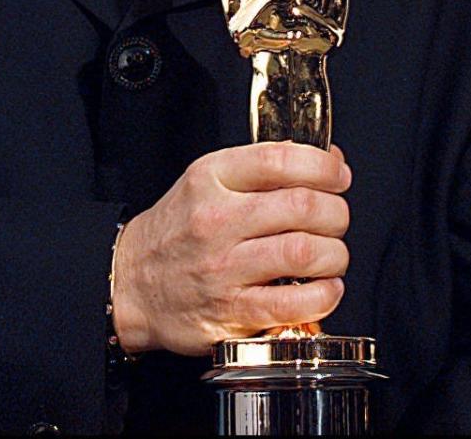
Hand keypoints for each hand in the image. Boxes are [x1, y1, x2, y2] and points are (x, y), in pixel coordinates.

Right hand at [111, 142, 350, 355]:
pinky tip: (325, 287)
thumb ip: (262, 167)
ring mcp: (223, 267)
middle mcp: (217, 219)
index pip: (280, 160)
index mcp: (212, 178)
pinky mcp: (230, 312)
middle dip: (336, 212)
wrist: (132, 282)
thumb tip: (327, 160)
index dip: (323, 166)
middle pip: (302, 206)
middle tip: (336, 219)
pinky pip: (293, 303)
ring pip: (304, 252)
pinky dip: (324, 295)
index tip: (338, 176)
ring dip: (335, 254)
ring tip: (332, 255)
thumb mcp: (208, 179)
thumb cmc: (178, 229)